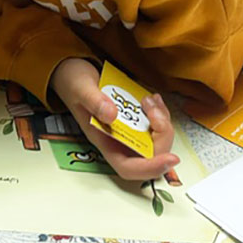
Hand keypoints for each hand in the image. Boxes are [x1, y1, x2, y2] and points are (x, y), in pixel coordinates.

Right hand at [50, 58, 178, 179]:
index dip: (151, 168)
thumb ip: (94, 101)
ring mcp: (128, 130)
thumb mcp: (80, 88)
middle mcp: (118, 140)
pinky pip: (155, 125)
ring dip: (162, 122)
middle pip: (149, 155)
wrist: (72, 73)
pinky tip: (153, 98)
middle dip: (161, 135)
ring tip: (151, 100)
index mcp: (102, 141)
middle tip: (154, 110)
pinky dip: (161, 113)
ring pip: (157, 140)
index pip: (128, 168)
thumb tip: (112, 115)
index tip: (170, 158)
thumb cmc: (73, 84)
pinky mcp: (135, 119)